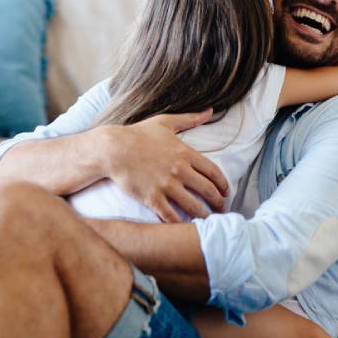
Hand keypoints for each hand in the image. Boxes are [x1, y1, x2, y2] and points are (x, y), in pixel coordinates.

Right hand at [102, 109, 228, 222]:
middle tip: (221, 209)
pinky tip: (184, 227)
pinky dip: (180, 224)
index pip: (213, 172)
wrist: (112, 149)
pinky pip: (171, 215)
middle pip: (208, 191)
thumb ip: (189, 118)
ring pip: (193, 206)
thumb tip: (210, 110)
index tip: (226, 192)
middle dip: (218, 202)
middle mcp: (179, 170)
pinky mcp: (152, 198)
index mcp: (185, 153)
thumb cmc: (137, 134)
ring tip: (207, 220)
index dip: (223, 185)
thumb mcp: (165, 122)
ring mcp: (166, 185)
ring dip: (203, 215)